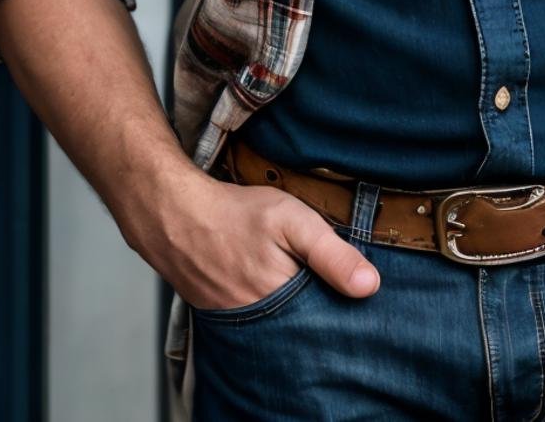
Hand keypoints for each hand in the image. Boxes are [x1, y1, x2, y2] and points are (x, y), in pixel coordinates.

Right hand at [121, 167, 380, 309]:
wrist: (174, 216)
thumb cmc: (235, 214)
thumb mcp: (292, 220)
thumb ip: (331, 253)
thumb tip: (370, 287)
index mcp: (282, 302)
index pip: (327, 322)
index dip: (342, 307)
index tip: (356, 294)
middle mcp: (261, 324)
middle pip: (304, 330)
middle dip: (319, 313)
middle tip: (322, 284)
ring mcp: (240, 324)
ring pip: (280, 329)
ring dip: (294, 314)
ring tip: (297, 283)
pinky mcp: (224, 319)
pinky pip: (257, 324)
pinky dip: (270, 312)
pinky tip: (272, 291)